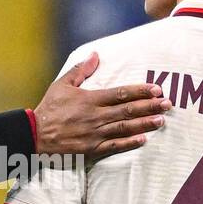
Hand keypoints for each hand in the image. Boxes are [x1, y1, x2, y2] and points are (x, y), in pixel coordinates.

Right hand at [33, 53, 170, 157]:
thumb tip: (96, 55)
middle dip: (150, 106)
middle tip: (167, 104)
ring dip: (144, 123)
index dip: (140, 91)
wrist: (35, 135)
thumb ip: (81, 70)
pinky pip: (114, 146)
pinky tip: (143, 139)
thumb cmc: (49, 108)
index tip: (156, 89)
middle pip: (128, 110)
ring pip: (125, 128)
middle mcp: (96, 116)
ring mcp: (95, 134)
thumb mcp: (62, 84)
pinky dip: (129, 143)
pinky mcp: (92, 149)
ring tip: (161, 120)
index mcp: (90, 99)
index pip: (121, 93)